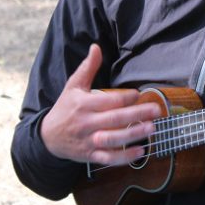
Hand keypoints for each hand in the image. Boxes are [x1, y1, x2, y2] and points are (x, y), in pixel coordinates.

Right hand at [40, 44, 160, 165]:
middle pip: (115, 119)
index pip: (108, 100)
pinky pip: (109, 158)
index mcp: (83, 104)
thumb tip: (96, 47)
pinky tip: (141, 152)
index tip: (138, 93)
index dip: (125, 97)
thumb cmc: (65, 108)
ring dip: (134, 135)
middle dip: (137, 114)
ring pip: (113, 139)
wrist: (48, 137)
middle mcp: (86, 123)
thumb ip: (87, 67)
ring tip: (152, 128)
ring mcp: (89, 141)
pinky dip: (125, 157)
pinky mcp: (91, 155)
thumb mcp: (73, 86)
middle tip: (156, 110)